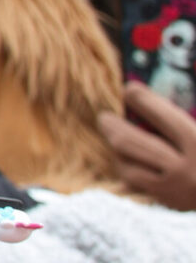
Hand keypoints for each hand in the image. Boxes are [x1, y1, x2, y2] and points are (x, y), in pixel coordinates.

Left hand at [99, 81, 195, 208]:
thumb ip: (174, 115)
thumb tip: (140, 90)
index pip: (165, 119)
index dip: (143, 101)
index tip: (128, 89)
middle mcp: (187, 171)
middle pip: (132, 143)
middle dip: (113, 127)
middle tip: (105, 117)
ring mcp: (174, 190)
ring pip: (127, 166)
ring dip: (117, 149)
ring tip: (115, 137)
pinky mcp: (167, 202)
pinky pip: (132, 184)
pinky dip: (125, 167)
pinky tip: (124, 157)